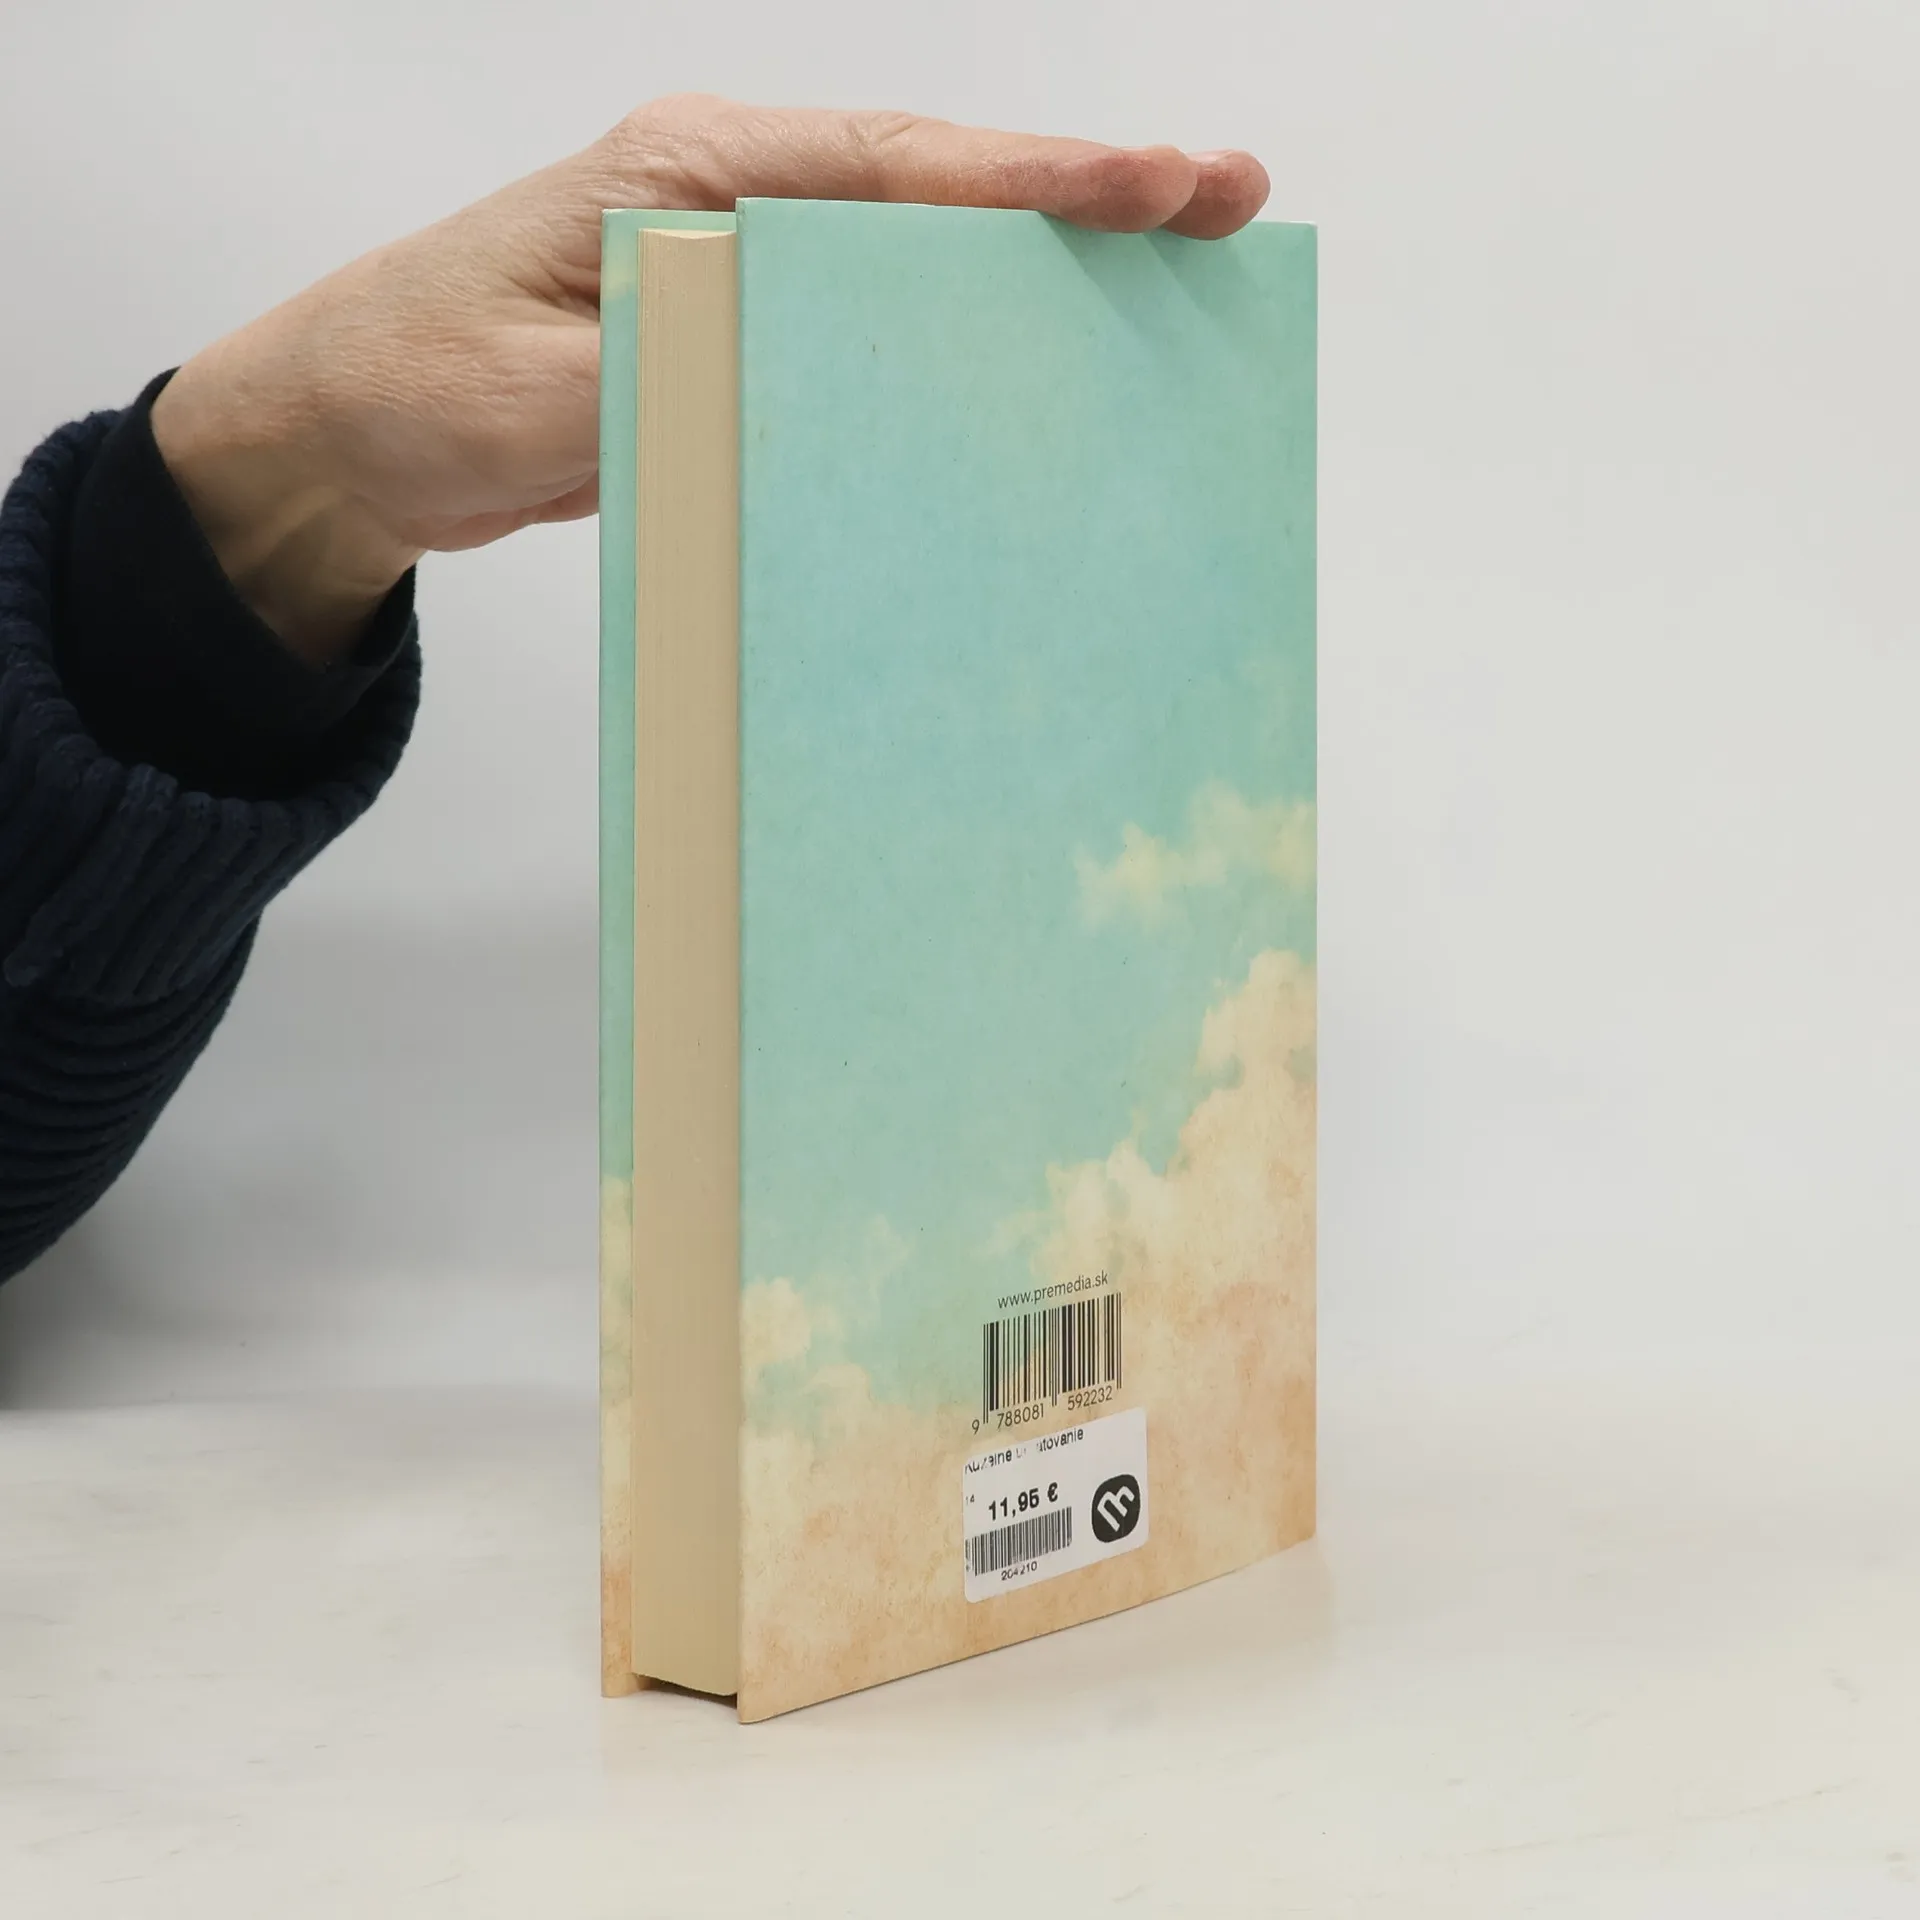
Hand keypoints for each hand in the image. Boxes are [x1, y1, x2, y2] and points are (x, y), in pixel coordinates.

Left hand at [151, 97, 1269, 665]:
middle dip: (1081, 205)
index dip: (1035, 182)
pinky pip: (871, 349)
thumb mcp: (538, 392)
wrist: (350, 434)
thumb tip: (811, 387)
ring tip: (1166, 296)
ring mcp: (745, 272)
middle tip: (1225, 208)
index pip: (895, 168)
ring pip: (919, 270)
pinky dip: (956, 361)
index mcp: (694, 173)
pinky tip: (1026, 396)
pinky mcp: (741, 347)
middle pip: (939, 197)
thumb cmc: (418, 382)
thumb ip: (677, 378)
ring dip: (1034, 284)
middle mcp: (735, 202)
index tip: (1161, 185)